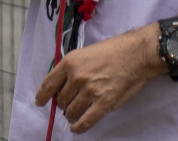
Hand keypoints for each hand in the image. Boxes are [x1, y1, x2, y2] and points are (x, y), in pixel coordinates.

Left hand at [35, 24, 162, 132]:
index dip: (42, 96)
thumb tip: (63, 86)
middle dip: (64, 105)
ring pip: (71, 112)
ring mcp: (90, 90)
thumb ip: (73, 68)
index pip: (49, 84)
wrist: (137, 53)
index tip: (40, 102)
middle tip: (71, 103)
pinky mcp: (104, 102)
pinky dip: (79, 127)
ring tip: (75, 115)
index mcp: (71, 62)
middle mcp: (77, 77)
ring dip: (72, 116)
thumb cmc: (114, 50)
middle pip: (61, 101)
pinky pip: (86, 121)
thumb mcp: (86, 52)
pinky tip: (77, 128)